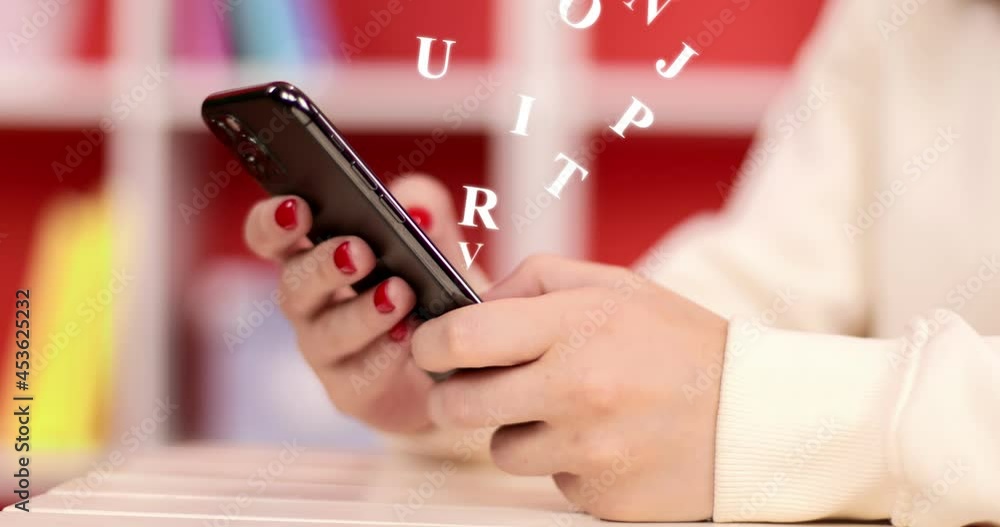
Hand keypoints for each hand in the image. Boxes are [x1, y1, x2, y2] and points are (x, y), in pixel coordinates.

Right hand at [243, 175, 487, 433]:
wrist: (454, 361)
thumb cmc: (430, 286)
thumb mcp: (436, 242)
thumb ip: (426, 212)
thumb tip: (418, 208)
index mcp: (314, 255)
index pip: (271, 236)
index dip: (273, 222)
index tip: (295, 206)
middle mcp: (310, 304)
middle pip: (293, 286)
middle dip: (322, 267)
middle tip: (358, 251)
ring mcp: (326, 351)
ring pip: (326, 334)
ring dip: (361, 313)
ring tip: (399, 293)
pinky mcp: (353, 390)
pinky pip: (360, 375)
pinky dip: (385, 353)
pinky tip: (409, 336)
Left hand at [410, 255, 727, 520]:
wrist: (757, 414)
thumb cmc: (681, 342)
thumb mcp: (615, 285)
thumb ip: (536, 280)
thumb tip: (474, 303)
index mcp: (577, 325)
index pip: (462, 337)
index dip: (431, 344)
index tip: (432, 347)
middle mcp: (578, 388)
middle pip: (458, 404)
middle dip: (454, 394)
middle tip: (476, 385)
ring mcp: (590, 449)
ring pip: (501, 450)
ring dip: (517, 432)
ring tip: (567, 411)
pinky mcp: (602, 496)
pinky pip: (549, 481)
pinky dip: (564, 463)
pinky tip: (603, 440)